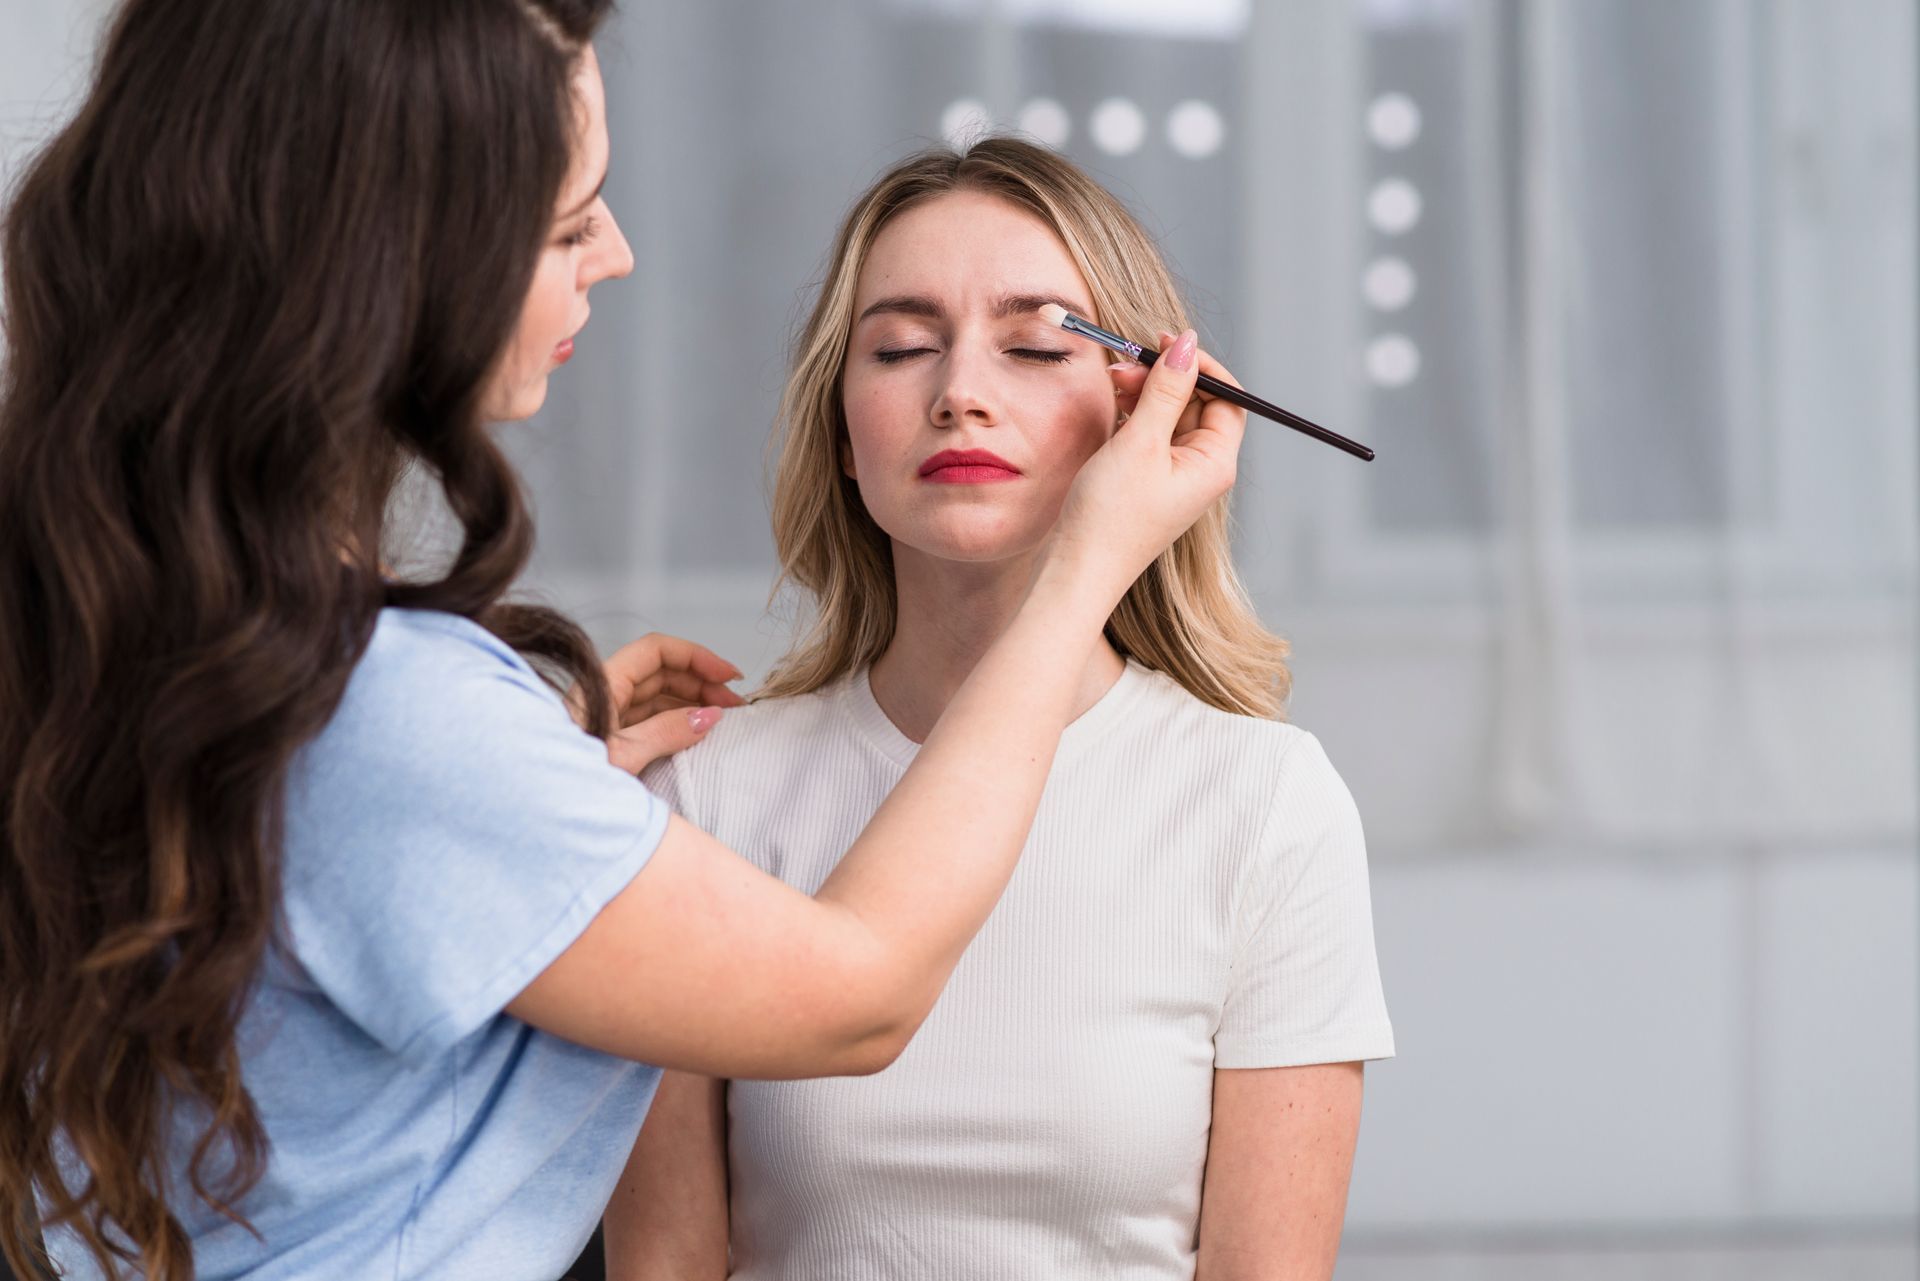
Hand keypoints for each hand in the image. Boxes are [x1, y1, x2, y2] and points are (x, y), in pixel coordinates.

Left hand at [575, 633, 747, 773]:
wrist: (535, 816)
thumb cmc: (564, 784)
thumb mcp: (624, 756)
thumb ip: (668, 732)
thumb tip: (710, 716)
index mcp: (602, 685)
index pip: (656, 651)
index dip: (696, 656)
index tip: (728, 674)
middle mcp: (604, 694)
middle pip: (661, 672)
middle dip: (701, 681)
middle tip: (734, 703)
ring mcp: (608, 716)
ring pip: (659, 697)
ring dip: (694, 702)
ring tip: (724, 717)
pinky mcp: (611, 739)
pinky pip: (651, 719)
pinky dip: (679, 721)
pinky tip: (699, 731)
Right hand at [1047, 328, 1245, 599]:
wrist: (1077, 572)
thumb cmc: (1109, 516)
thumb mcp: (1139, 443)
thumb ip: (1166, 390)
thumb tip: (1188, 345)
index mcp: (1215, 464)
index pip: (1228, 399)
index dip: (1201, 366)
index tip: (1166, 343)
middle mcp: (1201, 471)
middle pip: (1197, 404)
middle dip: (1164, 376)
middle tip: (1124, 362)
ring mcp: (1175, 478)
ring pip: (1170, 417)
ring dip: (1145, 392)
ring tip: (1111, 381)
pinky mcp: (1148, 483)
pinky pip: (1151, 436)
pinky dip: (1134, 414)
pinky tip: (1112, 405)